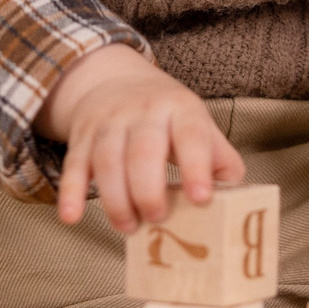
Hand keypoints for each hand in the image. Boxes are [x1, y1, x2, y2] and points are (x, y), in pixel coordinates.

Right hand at [37, 44, 244, 232]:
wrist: (114, 80)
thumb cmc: (166, 116)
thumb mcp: (198, 124)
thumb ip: (219, 159)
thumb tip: (237, 200)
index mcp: (181, 109)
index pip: (191, 135)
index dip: (196, 166)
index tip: (201, 198)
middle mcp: (144, 112)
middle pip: (143, 150)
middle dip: (149, 189)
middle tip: (156, 219)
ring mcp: (109, 124)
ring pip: (107, 159)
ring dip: (115, 198)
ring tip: (127, 228)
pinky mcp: (82, 138)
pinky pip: (74, 164)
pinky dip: (70, 192)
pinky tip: (71, 217)